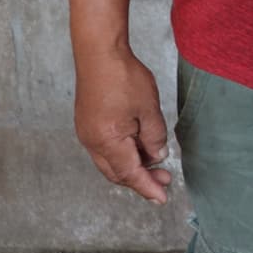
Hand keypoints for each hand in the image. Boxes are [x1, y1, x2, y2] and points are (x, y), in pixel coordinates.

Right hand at [73, 48, 171, 203]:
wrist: (99, 54)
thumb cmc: (124, 78)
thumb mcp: (149, 109)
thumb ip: (154, 137)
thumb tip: (157, 157)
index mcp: (107, 141)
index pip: (130, 173)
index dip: (147, 187)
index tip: (162, 198)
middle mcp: (92, 142)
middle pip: (117, 172)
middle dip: (141, 180)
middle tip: (165, 181)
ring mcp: (87, 133)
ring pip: (110, 162)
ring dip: (133, 166)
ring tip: (157, 164)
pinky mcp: (88, 123)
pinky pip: (106, 149)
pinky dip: (123, 154)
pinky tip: (140, 147)